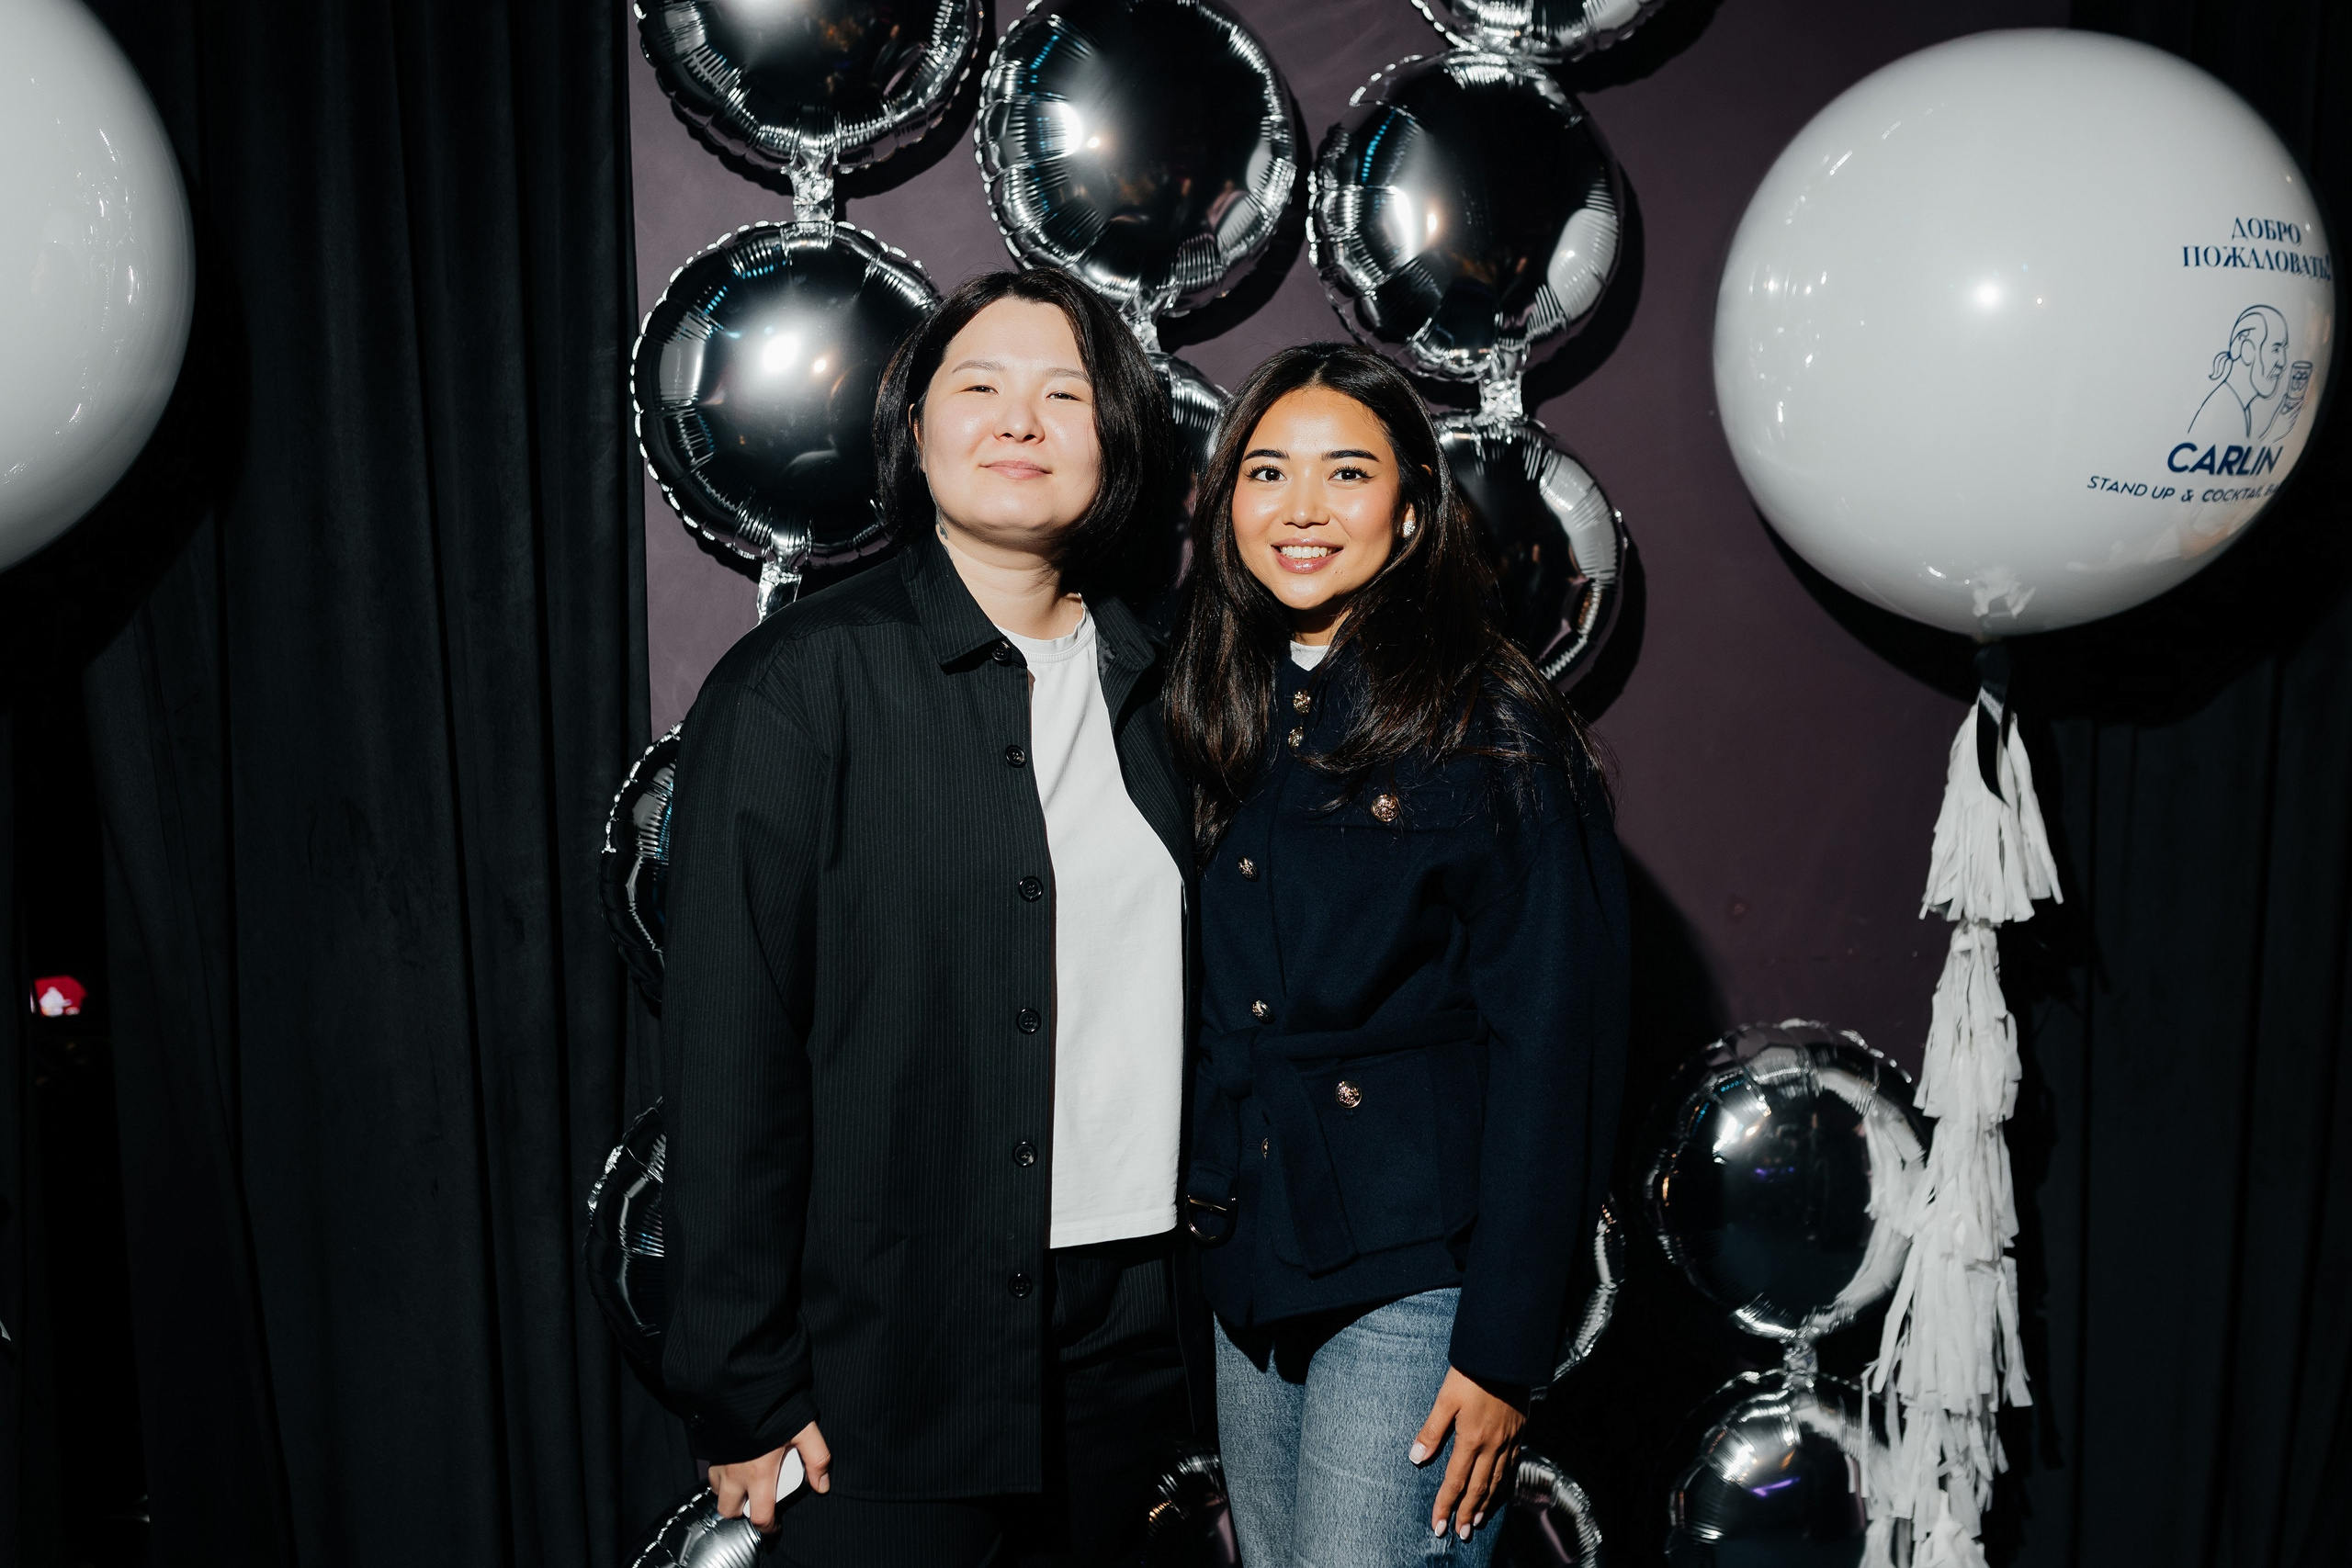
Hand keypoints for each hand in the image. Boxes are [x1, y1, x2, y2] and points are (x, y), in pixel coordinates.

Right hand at [711, 1421, 831, 1531]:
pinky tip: (735, 1466)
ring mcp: (719, 1463)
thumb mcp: (804, 1431)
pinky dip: (720, 1478)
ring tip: (746, 1484)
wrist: (741, 1387)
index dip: (768, 1527)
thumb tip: (822, 1485)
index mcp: (758, 1474)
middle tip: (757, 1503)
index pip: (759, 1516)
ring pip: (717, 1493)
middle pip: (730, 1511)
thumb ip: (817, 1459)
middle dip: (742, 1513)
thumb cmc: (773, 1409)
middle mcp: (734, 1474)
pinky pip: (711, 1474)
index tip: (775, 1526)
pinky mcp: (711, 1451)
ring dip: (730, 1495)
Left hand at [1410, 1367, 1525, 1539]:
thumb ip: (1431, 1430)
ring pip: (1498, 1480)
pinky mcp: (1520, 1431)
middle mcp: (1493, 1445)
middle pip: (1479, 1487)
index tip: (1437, 1525)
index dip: (1445, 1504)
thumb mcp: (1446, 1398)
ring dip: (1487, 1503)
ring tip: (1478, 1520)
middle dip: (1468, 1512)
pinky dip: (1504, 1483)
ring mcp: (1509, 1439)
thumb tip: (1415, 1458)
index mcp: (1471, 1438)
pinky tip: (1500, 1489)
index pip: (1456, 1481)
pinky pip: (1512, 1465)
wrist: (1507, 1354)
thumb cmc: (1472, 1372)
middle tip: (1461, 1532)